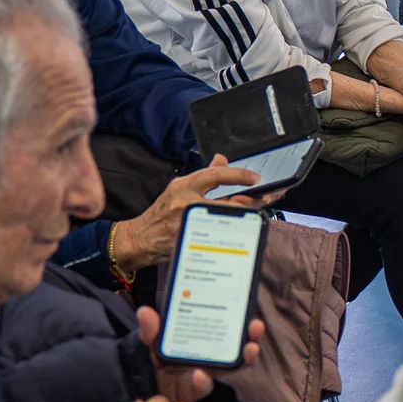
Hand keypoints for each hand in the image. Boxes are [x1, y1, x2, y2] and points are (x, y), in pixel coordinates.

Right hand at [111, 156, 266, 272]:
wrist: (139, 239)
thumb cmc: (160, 214)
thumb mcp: (178, 188)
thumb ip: (203, 175)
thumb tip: (222, 160)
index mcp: (183, 186)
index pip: (215, 175)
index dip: (239, 175)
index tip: (256, 177)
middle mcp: (186, 203)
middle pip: (229, 201)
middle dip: (251, 201)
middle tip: (263, 199)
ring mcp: (190, 223)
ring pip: (228, 221)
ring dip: (246, 218)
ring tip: (255, 215)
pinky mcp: (193, 241)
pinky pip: (220, 237)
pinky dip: (234, 233)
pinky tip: (243, 232)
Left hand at [136, 305, 263, 401]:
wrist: (157, 393)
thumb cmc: (163, 363)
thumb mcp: (156, 343)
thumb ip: (152, 330)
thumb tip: (144, 311)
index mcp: (207, 340)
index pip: (230, 327)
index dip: (243, 323)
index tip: (252, 317)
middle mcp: (216, 356)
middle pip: (240, 345)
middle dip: (251, 336)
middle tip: (257, 326)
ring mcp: (211, 373)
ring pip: (234, 365)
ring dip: (243, 357)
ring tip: (249, 349)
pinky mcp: (198, 389)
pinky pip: (203, 385)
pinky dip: (201, 381)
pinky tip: (200, 375)